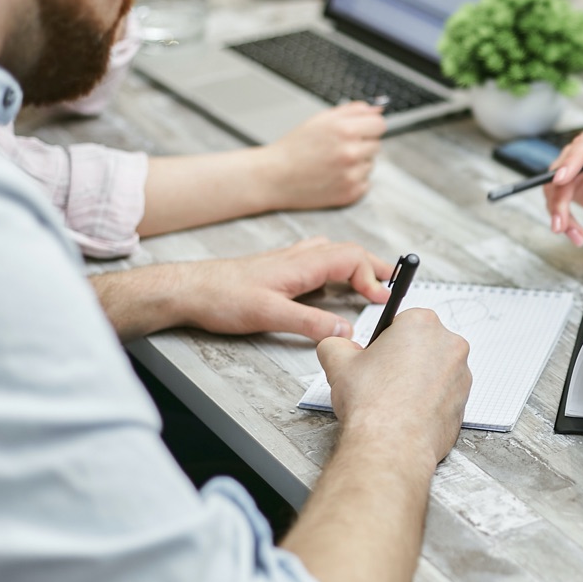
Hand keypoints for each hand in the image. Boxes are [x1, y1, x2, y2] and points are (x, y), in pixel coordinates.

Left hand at [170, 237, 392, 340]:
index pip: (352, 258)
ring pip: (333, 254)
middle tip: (393, 283)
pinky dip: (335, 269)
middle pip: (349, 251)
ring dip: (356, 265)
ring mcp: (290, 262)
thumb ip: (311, 323)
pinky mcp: (279, 271)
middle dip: (374, 266)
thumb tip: (345, 329)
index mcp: (303, 263)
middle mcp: (300, 257)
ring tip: (369, 282)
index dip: (373, 276)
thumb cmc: (222, 296)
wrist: (189, 290)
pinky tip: (329, 286)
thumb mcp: (270, 315)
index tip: (382, 298)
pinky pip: (317, 261)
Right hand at [259, 102, 386, 209]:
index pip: (380, 124)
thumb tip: (378, 109)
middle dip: (362, 145)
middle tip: (338, 149)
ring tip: (332, 164)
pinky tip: (334, 177)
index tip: (361, 131)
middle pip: (376, 145)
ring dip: (358, 164)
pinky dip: (354, 181)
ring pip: (371, 165)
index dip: (369, 127)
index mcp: (344, 130)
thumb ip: (352, 111)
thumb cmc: (295, 148)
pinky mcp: (350, 193)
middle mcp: (350, 152)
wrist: (274, 177)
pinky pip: (366, 183)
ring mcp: (351, 175)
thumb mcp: (320, 120)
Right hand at [317, 308, 471, 468]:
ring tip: (394, 399)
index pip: (402, 323)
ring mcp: (462, 374)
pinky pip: (444, 395)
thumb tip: (337, 346)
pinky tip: (408, 413)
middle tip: (383, 379)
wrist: (391, 445)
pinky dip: (429, 401)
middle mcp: (450, 344)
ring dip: (418, 380)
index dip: (385, 342)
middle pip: (422, 345)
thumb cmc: (372, 403)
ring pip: (435, 370)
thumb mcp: (338, 362)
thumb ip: (336, 344)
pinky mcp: (465, 402)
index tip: (377, 356)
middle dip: (404, 358)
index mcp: (422, 323)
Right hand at [543, 127, 582, 246]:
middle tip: (561, 223)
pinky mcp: (570, 182)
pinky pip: (556, 197)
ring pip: (555, 185)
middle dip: (560, 197)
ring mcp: (577, 166)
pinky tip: (574, 232)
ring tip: (575, 235)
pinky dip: (561, 216)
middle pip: (564, 167)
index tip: (561, 180)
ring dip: (559, 211)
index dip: (571, 162)